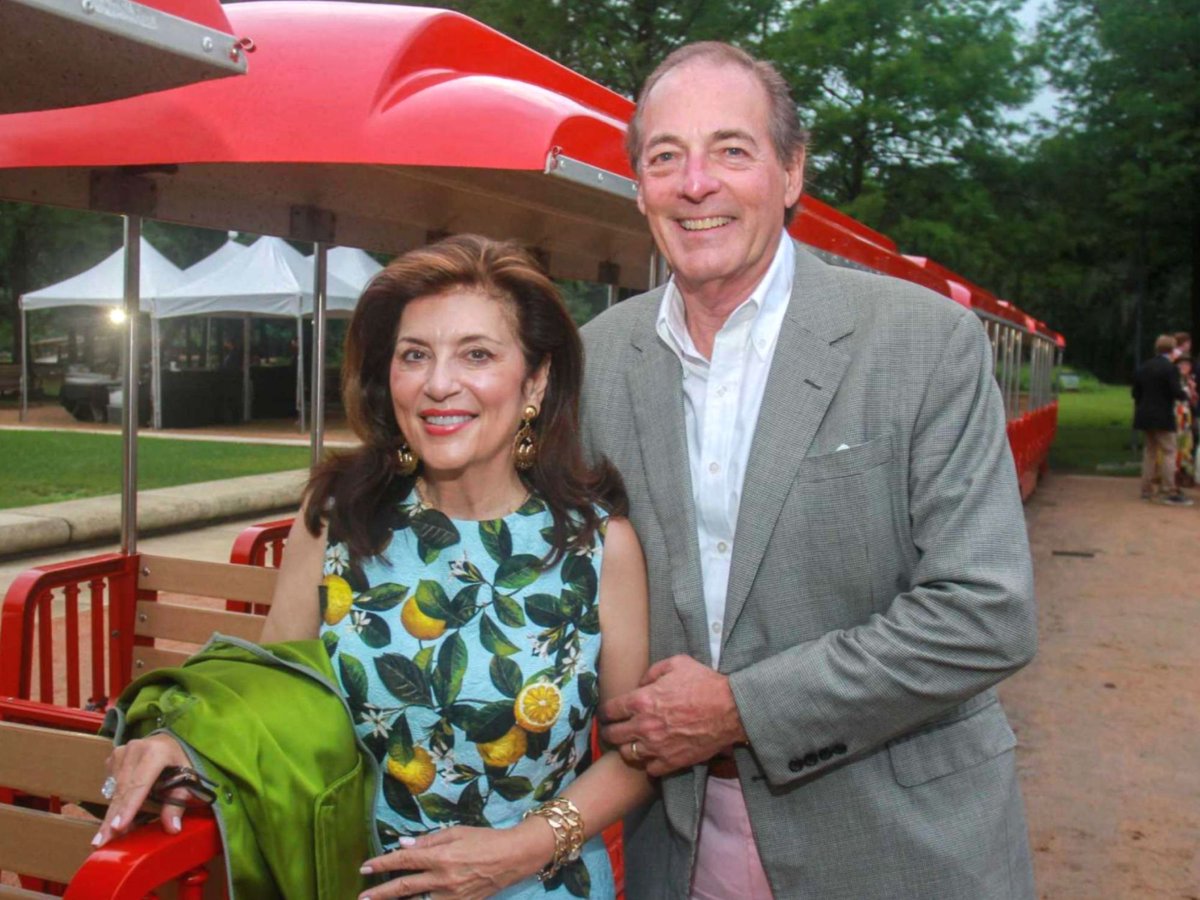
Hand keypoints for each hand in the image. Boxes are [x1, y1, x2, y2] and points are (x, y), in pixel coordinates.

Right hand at [93, 733, 193, 847]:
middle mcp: (136, 749)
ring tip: (105, 836)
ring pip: (114, 789)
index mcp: (157, 752)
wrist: (170, 741)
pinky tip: (112, 819)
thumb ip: (177, 803)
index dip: (128, 807)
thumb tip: (173, 829)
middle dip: (112, 818)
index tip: (117, 828)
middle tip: (101, 842)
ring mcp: (122, 752)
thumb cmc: (180, 761)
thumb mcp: (187, 779)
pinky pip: (111, 784)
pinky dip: (113, 801)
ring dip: (111, 813)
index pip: (140, 784)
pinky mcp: (114, 757)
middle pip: (122, 790)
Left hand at [359, 819, 554, 898]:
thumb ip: (428, 841)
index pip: (404, 861)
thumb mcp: (457, 832)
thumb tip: (403, 845)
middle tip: (362, 897)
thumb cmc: (485, 839)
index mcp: (441, 856)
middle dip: (381, 892)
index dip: (382, 863)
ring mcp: (451, 896)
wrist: (514, 857)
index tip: (365, 866)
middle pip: (404, 887)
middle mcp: (443, 878)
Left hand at [599, 654, 746, 775]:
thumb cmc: (704, 683)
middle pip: (613, 735)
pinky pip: (649, 769)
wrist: (730, 709)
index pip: (609, 710)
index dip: (605, 712)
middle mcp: (644, 726)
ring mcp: (657, 747)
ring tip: (632, 743)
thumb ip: (652, 672)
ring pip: (627, 754)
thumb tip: (640, 684)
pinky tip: (653, 755)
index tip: (606, 714)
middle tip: (611, 730)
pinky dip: (649, 763)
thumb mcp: (676, 663)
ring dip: (627, 748)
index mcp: (642, 700)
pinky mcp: (671, 762)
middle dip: (609, 731)